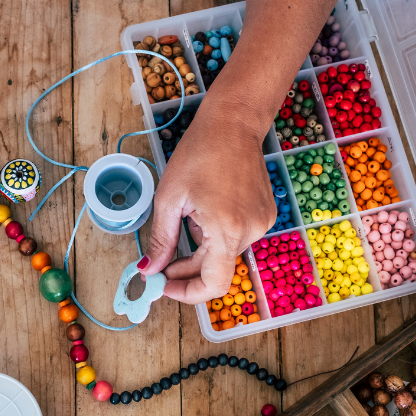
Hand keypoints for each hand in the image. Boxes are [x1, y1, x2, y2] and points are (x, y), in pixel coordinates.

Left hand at [138, 102, 276, 304]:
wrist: (234, 122)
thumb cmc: (200, 152)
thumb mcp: (169, 198)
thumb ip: (160, 240)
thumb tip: (150, 270)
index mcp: (227, 229)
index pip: (214, 284)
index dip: (187, 292)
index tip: (164, 286)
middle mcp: (251, 231)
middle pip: (216, 270)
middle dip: (186, 270)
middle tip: (160, 264)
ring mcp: (262, 224)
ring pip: (224, 254)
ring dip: (200, 248)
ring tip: (188, 217)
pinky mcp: (265, 216)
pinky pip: (235, 238)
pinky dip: (215, 235)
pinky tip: (206, 209)